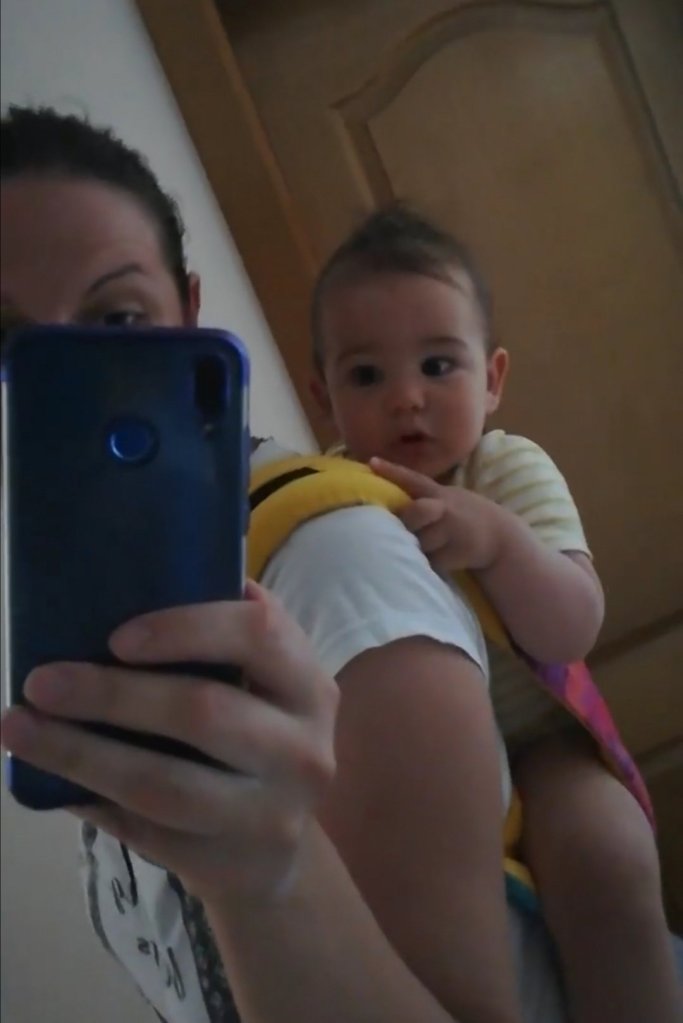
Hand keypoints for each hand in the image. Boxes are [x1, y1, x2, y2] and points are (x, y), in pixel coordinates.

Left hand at [0, 581, 338, 903]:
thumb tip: (129, 584)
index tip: (116, 637)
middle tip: (40, 681)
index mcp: (309, 686)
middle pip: (202, 712)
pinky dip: (90, 801)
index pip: (258, 635)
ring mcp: (269, 816)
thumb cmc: (254, 739)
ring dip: (79, 754)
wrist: (277, 853)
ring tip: (18, 729)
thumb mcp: (264, 687)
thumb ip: (227, 640)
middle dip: (110, 695)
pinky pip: (144, 832)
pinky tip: (51, 780)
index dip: (186, 629)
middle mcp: (304, 751)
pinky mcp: (227, 866)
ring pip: (162, 784)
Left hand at [370, 457, 503, 573]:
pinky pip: (431, 562)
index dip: (392, 471)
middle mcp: (444, 508)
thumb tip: (391, 505)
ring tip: (422, 550)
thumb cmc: (465, 517)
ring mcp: (451, 530)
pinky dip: (428, 565)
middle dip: (408, 522)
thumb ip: (424, 498)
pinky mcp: (456, 552)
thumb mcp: (449, 498)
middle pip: (416, 512)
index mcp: (439, 493)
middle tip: (402, 531)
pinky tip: (436, 562)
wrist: (500, 536)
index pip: (413, 479)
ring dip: (416, 548)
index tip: (372, 463)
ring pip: (420, 541)